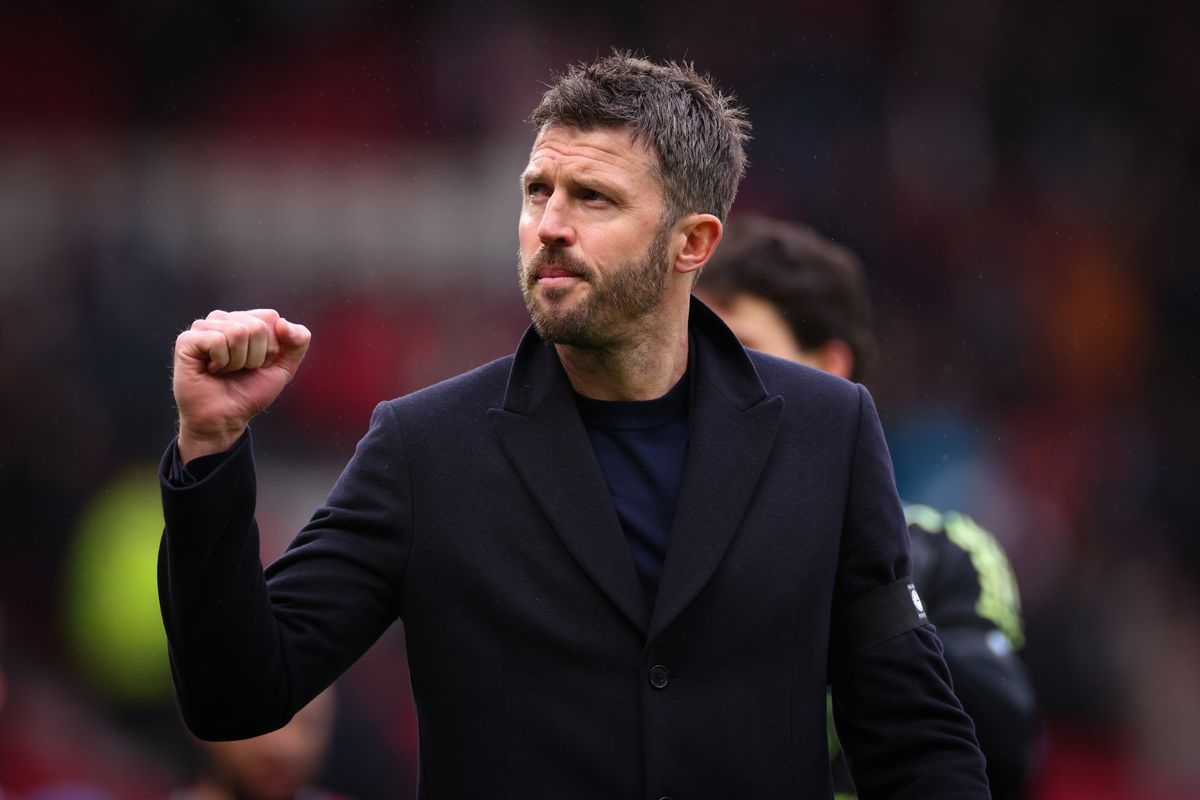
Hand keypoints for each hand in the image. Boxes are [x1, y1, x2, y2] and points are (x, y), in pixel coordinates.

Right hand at [172, 309, 310, 462]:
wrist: (224, 419)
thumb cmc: (249, 392)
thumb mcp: (284, 368)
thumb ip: (298, 342)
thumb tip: (283, 322)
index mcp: (245, 320)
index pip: (271, 318)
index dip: (271, 348)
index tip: (258, 364)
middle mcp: (223, 319)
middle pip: (257, 327)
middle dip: (255, 357)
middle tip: (240, 370)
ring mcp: (203, 327)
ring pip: (238, 332)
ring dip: (238, 362)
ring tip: (225, 370)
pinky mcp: (187, 340)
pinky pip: (217, 341)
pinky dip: (221, 362)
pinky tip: (211, 369)